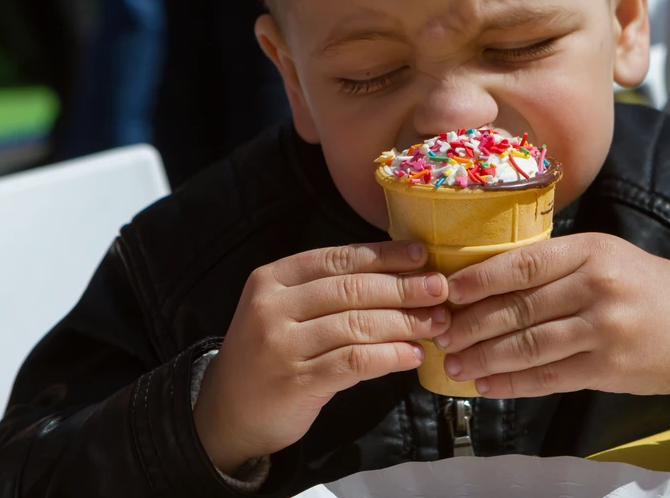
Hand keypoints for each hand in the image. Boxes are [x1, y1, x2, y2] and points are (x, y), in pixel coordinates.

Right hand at [194, 241, 449, 473]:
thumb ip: (328, 291)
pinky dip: (390, 356)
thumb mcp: (285, 311)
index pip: (338, 258)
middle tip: (441, 289)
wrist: (228, 412)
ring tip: (436, 323)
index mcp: (272, 278)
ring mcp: (282, 346)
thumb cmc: (270, 355)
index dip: (384, 256)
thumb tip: (400, 274)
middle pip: (352, 289)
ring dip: (404, 323)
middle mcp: (273, 307)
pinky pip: (355, 362)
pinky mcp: (296, 382)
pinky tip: (412, 355)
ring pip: (357, 325)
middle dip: (403, 288)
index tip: (422, 256)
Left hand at [435, 233, 669, 399]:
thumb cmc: (646, 286)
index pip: (522, 263)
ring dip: (485, 358)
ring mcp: (606, 330)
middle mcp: (596, 287)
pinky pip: (551, 377)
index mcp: (590, 251)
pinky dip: (515, 383)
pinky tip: (489, 385)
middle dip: (471, 324)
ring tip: (455, 364)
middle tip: (440, 335)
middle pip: (519, 307)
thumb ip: (555, 267)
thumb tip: (486, 282)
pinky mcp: (611, 368)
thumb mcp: (605, 257)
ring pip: (530, 345)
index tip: (447, 292)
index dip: (479, 280)